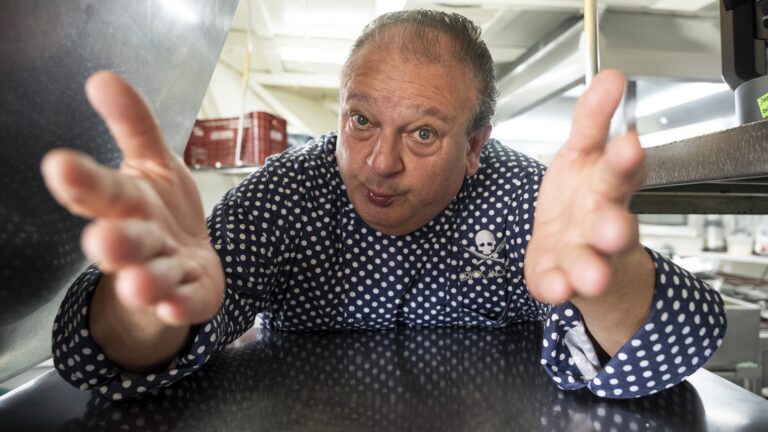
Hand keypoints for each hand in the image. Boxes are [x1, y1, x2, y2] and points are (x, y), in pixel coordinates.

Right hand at [41, 71, 223, 327]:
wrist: (188, 266)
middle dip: (113, 241)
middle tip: (101, 240)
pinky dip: (180, 305)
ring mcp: (165, 272)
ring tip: (139, 283)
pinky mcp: (191, 296)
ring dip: (145, 280)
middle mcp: (141, 240)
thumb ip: (133, 124)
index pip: (101, 191)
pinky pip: (185, 302)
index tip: (59, 165)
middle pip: (126, 239)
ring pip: (152, 276)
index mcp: (127, 204)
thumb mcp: (152, 163)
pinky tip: (176, 305)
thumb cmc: (161, 213)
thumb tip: (103, 78)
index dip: (81, 180)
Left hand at [524, 70, 646, 305]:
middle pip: (613, 224)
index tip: (628, 144)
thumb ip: (593, 119)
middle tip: (613, 228)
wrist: (577, 252)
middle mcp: (602, 224)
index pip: (621, 171)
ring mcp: (583, 255)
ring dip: (589, 267)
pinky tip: (556, 287)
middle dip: (614, 226)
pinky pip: (558, 285)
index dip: (625, 159)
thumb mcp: (584, 153)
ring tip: (590, 273)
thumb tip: (610, 77)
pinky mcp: (560, 278)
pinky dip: (557, 287)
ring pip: (590, 262)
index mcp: (607, 187)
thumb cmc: (581, 198)